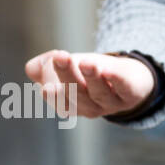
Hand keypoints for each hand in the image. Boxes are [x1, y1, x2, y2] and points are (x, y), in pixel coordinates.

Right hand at [23, 49, 154, 118]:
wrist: (130, 78)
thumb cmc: (90, 73)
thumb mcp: (67, 66)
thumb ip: (45, 66)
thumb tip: (32, 67)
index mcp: (68, 104)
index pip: (57, 98)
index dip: (50, 87)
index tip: (44, 76)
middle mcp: (89, 107)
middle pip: (76, 93)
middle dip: (68, 75)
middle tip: (61, 56)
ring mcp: (111, 103)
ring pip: (99, 93)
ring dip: (91, 78)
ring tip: (86, 62)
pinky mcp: (132, 94)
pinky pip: (124, 89)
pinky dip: (117, 81)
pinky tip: (109, 70)